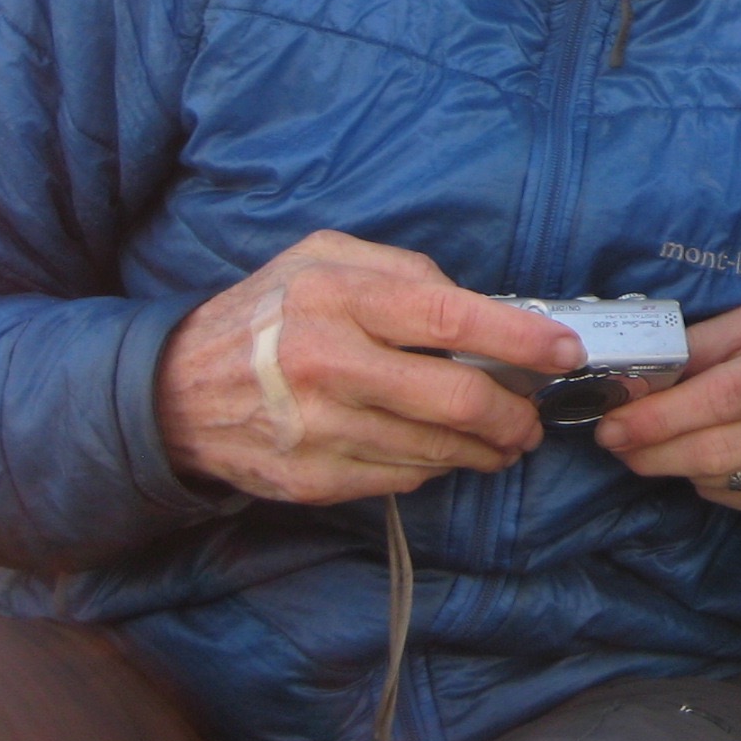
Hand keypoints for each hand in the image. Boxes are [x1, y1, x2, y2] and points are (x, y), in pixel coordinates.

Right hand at [156, 230, 585, 504]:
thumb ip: (405, 272)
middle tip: (533, 415)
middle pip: (455, 398)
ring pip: (437, 449)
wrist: (177, 391)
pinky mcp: (313, 480)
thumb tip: (481, 307)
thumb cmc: (271, 312)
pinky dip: (438, 468)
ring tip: (506, 438)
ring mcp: (320, 430)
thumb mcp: (326, 259)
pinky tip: (447, 453)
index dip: (518, 338)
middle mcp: (327, 363)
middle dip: (514, 412)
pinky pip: (402, 479)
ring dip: (486, 448)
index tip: (563, 350)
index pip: (449, 317)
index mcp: (337, 297)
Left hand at [593, 304, 740, 520]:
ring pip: (720, 478)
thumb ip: (698, 346)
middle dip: (652, 449)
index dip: (663, 415)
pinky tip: (710, 456)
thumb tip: (634, 377)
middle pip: (718, 449)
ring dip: (674, 464)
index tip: (613, 422)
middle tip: (614, 440)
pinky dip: (707, 479)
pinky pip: (735, 498)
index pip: (725, 396)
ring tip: (655, 443)